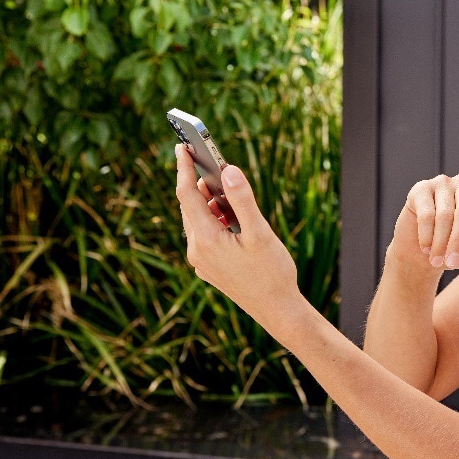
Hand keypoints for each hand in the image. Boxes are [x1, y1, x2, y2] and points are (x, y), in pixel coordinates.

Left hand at [174, 143, 300, 332]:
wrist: (277, 311)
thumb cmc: (272, 272)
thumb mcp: (260, 233)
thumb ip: (242, 200)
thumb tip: (228, 170)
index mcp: (206, 239)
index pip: (187, 195)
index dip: (184, 168)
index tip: (182, 147)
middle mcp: (197, 250)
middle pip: (190, 207)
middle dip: (198, 183)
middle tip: (208, 161)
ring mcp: (201, 262)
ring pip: (197, 222)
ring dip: (208, 203)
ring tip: (226, 191)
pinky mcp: (209, 269)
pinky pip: (204, 237)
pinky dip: (213, 221)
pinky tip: (231, 219)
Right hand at [391, 172, 458, 273]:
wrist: (423, 253)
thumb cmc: (455, 247)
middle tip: (452, 261)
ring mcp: (442, 183)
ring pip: (444, 214)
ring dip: (440, 242)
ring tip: (437, 260)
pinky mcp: (421, 189)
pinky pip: (426, 214)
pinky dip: (427, 235)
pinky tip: (426, 248)